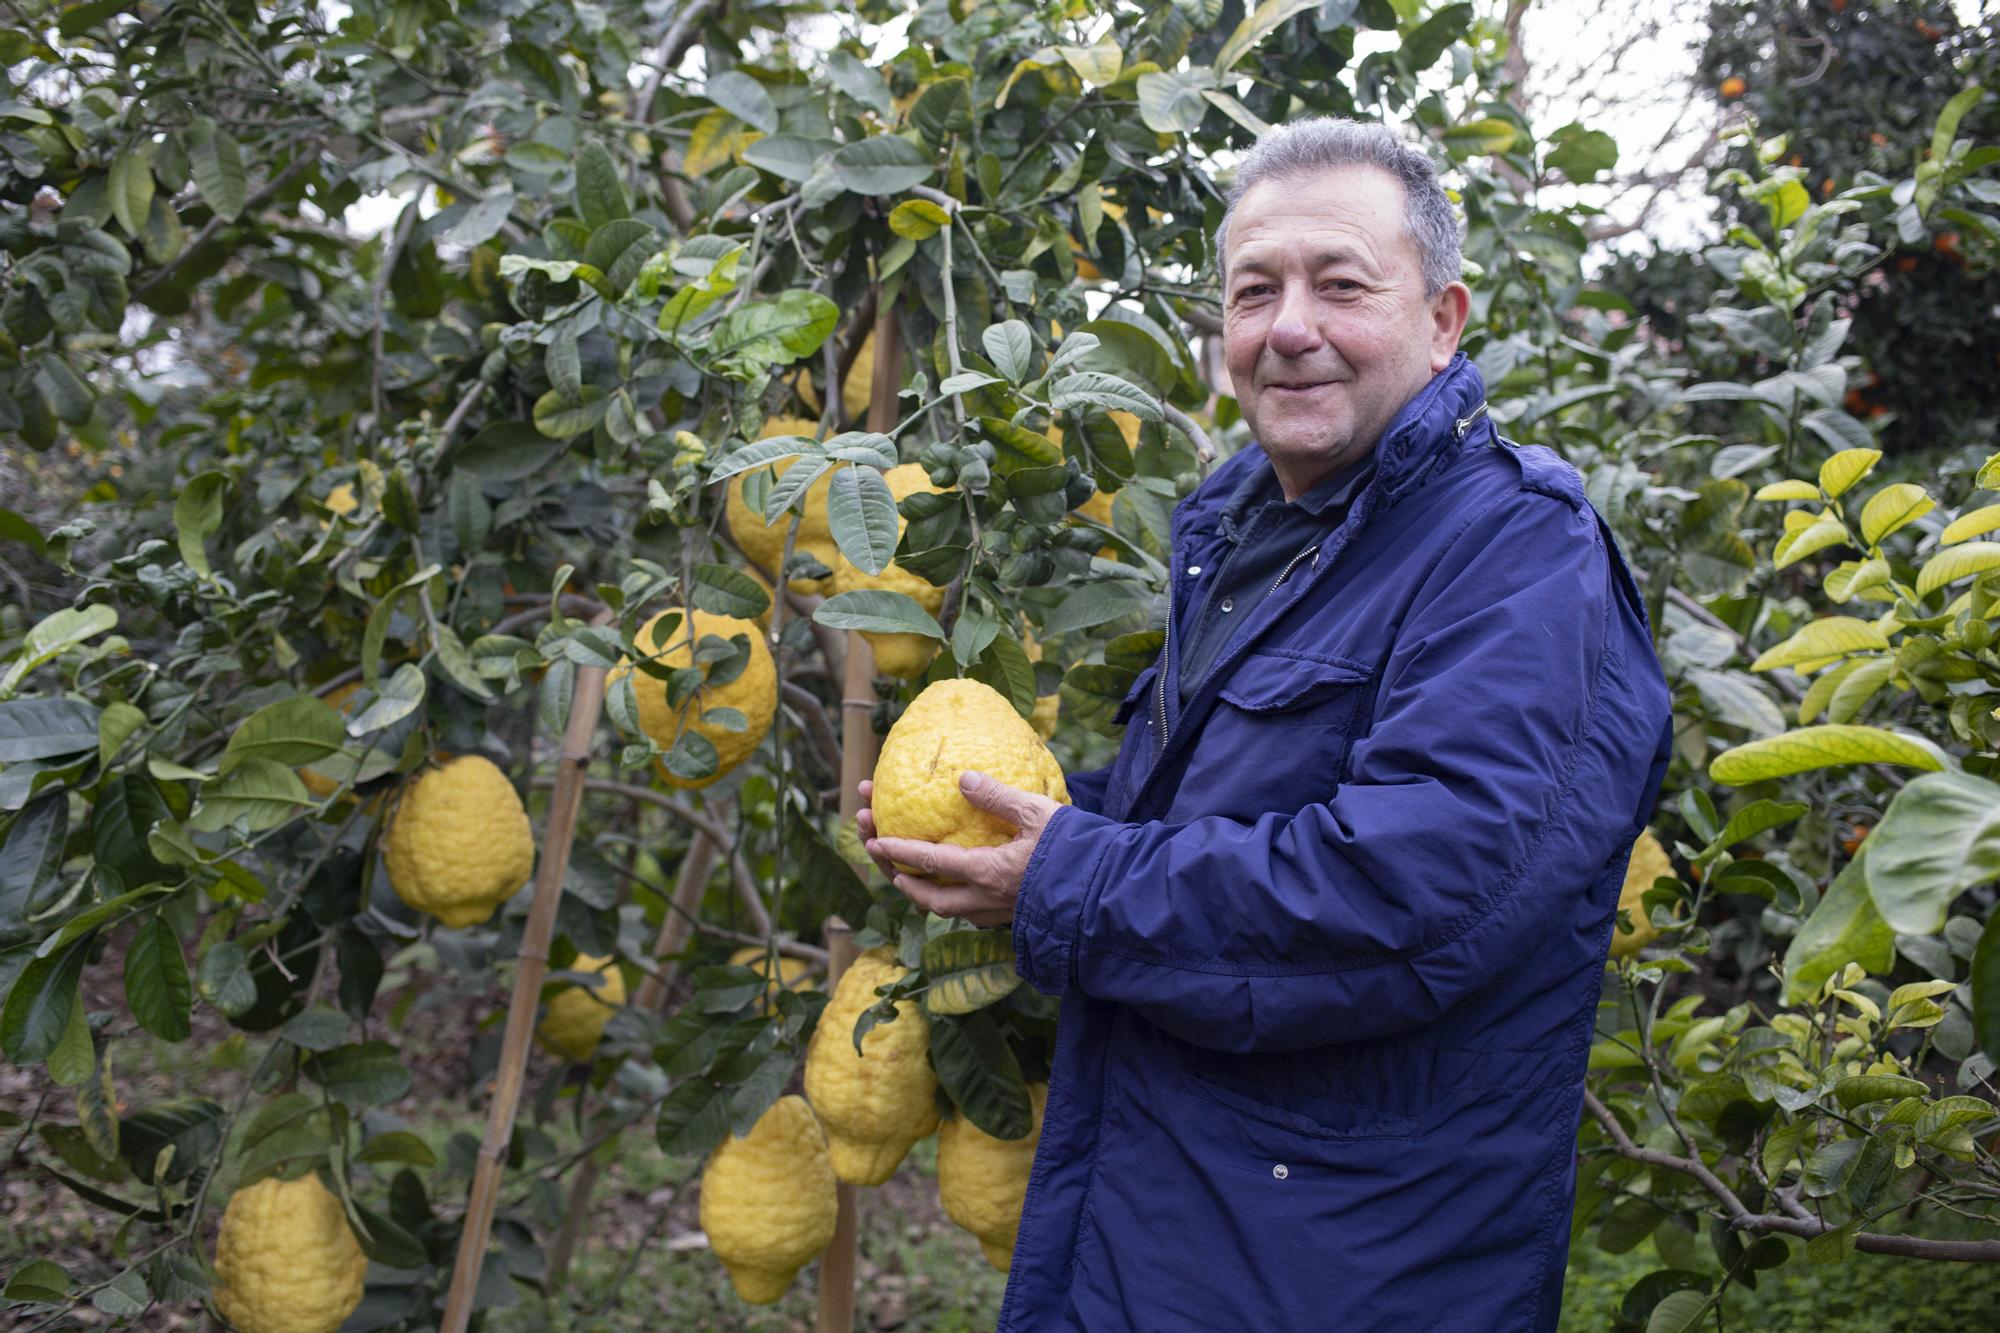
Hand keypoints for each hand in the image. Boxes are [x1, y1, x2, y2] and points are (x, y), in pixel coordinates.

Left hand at [856, 773, 1063, 927]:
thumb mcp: (1037, 813)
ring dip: (923, 895)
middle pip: (929, 900)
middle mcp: (986, 901)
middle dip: (900, 880)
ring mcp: (999, 914)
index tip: (875, 841)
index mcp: (987, 873)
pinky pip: (971, 914)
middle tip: (883, 861)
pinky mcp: (1013, 918)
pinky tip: (954, 887)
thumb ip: (998, 796)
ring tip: (908, 876)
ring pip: (949, 912)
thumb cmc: (1075, 849)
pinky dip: (952, 901)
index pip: (931, 863)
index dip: (898, 852)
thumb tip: (964, 779)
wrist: (1107, 891)